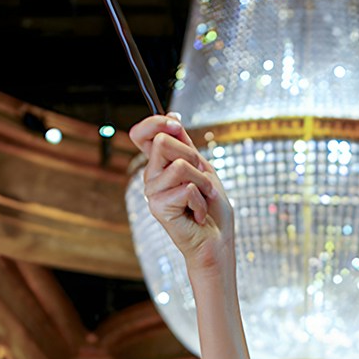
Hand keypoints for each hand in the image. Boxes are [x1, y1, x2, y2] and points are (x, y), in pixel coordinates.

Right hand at [129, 115, 233, 269]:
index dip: (155, 122)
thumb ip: (185, 145)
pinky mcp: (159, 208)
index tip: (176, 125)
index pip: (141, 134)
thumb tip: (172, 117)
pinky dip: (201, 201)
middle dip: (192, 157)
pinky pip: (187, 188)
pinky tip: (198, 214)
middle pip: (162, 142)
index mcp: (159, 165)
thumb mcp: (202, 168)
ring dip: (203, 182)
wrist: (217, 240)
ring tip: (203, 198)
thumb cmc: (212, 208)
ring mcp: (152, 193)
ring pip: (180, 166)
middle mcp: (151, 177)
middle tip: (201, 179)